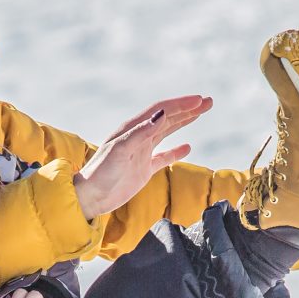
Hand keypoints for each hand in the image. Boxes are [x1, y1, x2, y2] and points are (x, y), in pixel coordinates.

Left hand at [73, 94, 212, 219]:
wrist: (91, 197)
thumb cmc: (101, 173)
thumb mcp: (120, 150)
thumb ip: (140, 133)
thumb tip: (161, 114)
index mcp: (132, 129)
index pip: (161, 111)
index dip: (181, 104)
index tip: (199, 100)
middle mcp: (138, 137)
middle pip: (167, 117)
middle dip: (188, 109)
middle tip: (208, 101)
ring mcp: (142, 152)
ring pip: (167, 132)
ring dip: (185, 122)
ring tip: (201, 112)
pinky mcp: (143, 169)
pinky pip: (164, 156)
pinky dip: (176, 151)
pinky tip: (187, 147)